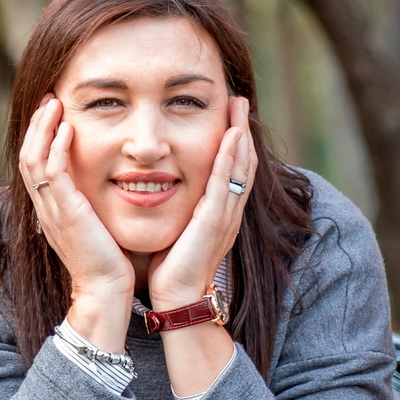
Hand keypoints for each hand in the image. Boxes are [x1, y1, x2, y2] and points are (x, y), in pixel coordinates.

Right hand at [17, 96, 131, 343]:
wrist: (106, 292)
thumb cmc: (108, 263)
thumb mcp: (95, 227)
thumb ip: (91, 206)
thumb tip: (103, 187)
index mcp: (50, 210)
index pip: (35, 165)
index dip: (40, 137)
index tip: (52, 113)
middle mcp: (45, 208)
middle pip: (27, 156)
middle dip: (37, 125)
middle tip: (49, 98)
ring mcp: (51, 210)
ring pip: (33, 159)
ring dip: (43, 128)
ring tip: (54, 102)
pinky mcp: (65, 213)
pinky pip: (52, 172)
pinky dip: (57, 147)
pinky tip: (68, 127)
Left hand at [146, 96, 254, 309]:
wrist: (177, 299)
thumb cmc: (171, 270)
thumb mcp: (177, 231)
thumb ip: (176, 211)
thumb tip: (156, 190)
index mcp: (218, 213)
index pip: (231, 170)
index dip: (232, 142)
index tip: (228, 115)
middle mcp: (227, 211)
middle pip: (242, 162)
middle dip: (241, 130)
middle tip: (239, 100)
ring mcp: (225, 216)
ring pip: (240, 168)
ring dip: (241, 135)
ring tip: (239, 106)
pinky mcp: (215, 222)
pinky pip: (227, 183)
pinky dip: (231, 158)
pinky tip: (232, 136)